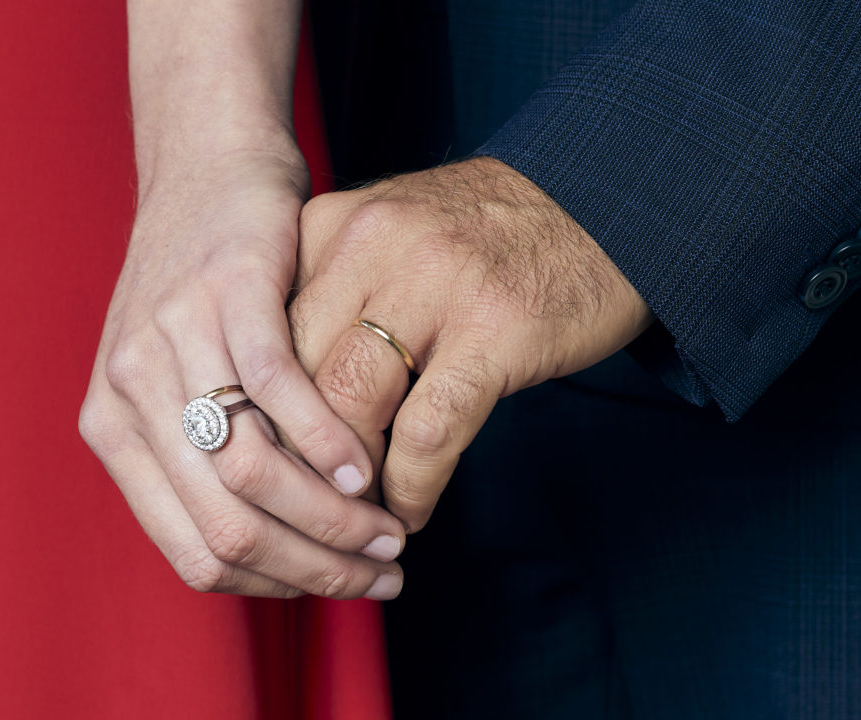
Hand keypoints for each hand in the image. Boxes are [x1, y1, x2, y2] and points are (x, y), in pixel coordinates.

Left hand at [80, 148, 407, 599]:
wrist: (208, 168)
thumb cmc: (207, 291)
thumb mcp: (182, 385)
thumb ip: (207, 467)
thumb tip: (274, 564)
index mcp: (113, 432)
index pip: (194, 554)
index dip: (277, 587)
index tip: (343, 587)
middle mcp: (127, 393)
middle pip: (226, 526)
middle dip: (315, 566)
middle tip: (382, 570)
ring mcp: (169, 340)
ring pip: (250, 470)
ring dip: (330, 514)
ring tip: (385, 524)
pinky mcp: (222, 289)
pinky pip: (276, 391)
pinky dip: (328, 440)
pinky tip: (367, 463)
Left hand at [290, 157, 652, 532]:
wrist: (604, 200)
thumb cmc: (484, 235)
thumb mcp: (385, 235)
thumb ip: (325, 294)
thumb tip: (268, 398)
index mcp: (330, 224)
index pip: (260, 335)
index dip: (256, 413)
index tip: (265, 464)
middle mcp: (371, 245)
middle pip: (292, 374)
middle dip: (293, 456)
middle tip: (303, 505)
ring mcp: (434, 285)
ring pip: (347, 405)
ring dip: (346, 481)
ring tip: (356, 518)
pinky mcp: (494, 330)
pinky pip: (426, 432)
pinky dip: (409, 487)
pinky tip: (410, 512)